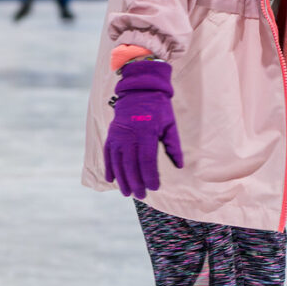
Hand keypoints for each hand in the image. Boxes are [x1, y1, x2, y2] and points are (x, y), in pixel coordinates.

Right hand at [103, 60, 183, 197]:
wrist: (138, 90)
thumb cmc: (158, 108)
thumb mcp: (170, 124)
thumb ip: (174, 146)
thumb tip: (178, 166)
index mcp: (147, 132)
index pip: (147, 160)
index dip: (150, 176)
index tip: (154, 188)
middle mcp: (130, 135)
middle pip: (131, 165)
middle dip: (136, 183)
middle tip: (141, 195)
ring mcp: (118, 135)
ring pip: (118, 162)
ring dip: (122, 179)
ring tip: (127, 192)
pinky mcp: (111, 135)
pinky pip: (108, 154)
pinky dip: (109, 168)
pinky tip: (111, 180)